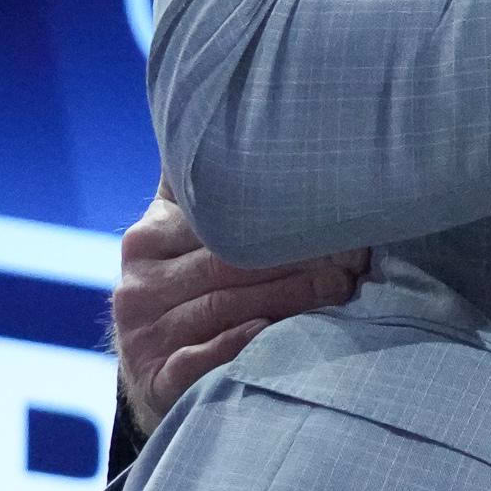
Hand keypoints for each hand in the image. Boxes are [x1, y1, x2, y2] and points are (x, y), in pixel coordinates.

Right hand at [111, 190, 365, 434]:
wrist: (160, 381)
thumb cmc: (191, 296)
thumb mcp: (185, 241)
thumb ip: (202, 190)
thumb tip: (235, 109)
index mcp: (147, 239)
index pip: (218, 223)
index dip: (280, 219)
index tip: (334, 217)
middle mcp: (139, 284)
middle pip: (227, 263)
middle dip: (297, 259)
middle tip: (352, 259)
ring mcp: (143, 334)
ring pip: (224, 307)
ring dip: (289, 297)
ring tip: (339, 289)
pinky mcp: (155, 378)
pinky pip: (200, 358)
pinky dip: (240, 344)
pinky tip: (274, 331)